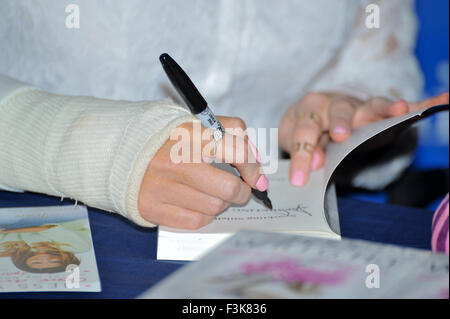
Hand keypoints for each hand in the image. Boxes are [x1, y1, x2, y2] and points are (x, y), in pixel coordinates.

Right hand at [138, 116, 266, 228]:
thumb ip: (231, 132)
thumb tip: (256, 161)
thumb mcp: (197, 122)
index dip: (253, 168)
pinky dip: (204, 215)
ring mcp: (162, 186)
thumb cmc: (167, 138)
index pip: (236, 151)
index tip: (256, 177)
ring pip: (214, 207)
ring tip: (212, 193)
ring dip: (221, 203)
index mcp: (189, 133)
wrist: (120, 151)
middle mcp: (175, 160)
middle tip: (239, 189)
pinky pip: (196, 221)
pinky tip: (196, 203)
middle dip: (242, 191)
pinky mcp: (152, 207)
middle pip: (228, 188)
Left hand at [279, 91, 448, 185]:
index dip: (303, 155)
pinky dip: (424, 104)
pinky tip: (443, 99)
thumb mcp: (298, 139)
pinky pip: (403, 107)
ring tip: (399, 109)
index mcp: (309, 110)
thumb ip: (308, 150)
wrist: (316, 112)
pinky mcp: (380, 109)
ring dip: (384, 108)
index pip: (304, 132)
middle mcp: (336, 104)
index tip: (300, 178)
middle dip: (340, 122)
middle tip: (340, 134)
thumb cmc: (307, 129)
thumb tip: (317, 163)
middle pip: (339, 112)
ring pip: (372, 105)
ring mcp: (360, 105)